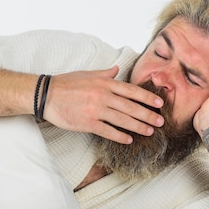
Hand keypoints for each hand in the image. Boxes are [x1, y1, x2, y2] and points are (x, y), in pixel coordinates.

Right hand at [43, 66, 164, 143]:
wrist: (47, 95)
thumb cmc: (66, 83)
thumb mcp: (88, 74)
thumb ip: (105, 73)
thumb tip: (117, 69)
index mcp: (105, 83)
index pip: (131, 91)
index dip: (147, 98)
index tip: (159, 103)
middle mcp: (103, 96)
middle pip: (131, 107)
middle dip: (148, 115)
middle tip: (161, 121)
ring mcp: (96, 110)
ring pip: (123, 120)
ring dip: (139, 126)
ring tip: (150, 131)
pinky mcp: (88, 123)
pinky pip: (108, 131)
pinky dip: (120, 136)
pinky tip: (129, 139)